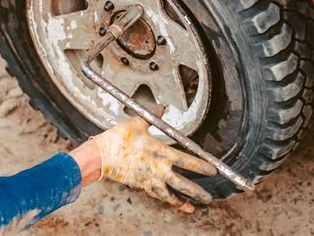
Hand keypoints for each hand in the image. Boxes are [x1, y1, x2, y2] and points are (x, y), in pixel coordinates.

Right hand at [91, 117, 216, 212]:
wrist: (101, 155)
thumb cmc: (118, 138)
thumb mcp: (137, 122)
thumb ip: (152, 116)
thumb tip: (162, 107)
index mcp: (159, 152)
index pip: (186, 161)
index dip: (201, 166)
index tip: (212, 170)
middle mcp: (157, 169)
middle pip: (182, 184)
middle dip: (197, 192)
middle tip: (209, 197)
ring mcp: (149, 179)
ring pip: (170, 195)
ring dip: (183, 202)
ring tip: (193, 207)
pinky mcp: (141, 185)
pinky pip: (157, 195)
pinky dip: (167, 200)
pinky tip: (174, 202)